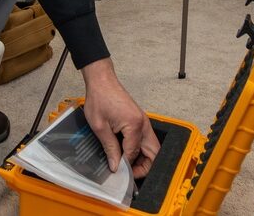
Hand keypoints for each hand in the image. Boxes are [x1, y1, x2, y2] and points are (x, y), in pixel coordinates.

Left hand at [80, 58, 159, 177]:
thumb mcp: (100, 126)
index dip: (126, 165)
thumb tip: (115, 165)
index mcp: (134, 125)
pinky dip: (139, 149)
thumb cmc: (99, 98)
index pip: (134, 154)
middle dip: (144, 166)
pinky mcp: (139, 120)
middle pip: (154, 152)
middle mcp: (143, 123)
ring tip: (127, 165)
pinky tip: (126, 152)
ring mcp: (143, 121)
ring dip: (143, 158)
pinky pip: (145, 139)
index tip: (117, 171)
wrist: (101, 80)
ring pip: (151, 147)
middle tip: (130, 173)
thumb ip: (110, 147)